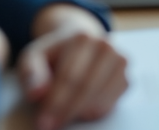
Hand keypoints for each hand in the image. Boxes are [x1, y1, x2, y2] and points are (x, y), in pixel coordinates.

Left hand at [21, 5, 127, 129]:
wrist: (80, 44)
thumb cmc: (55, 54)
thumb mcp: (34, 57)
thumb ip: (32, 73)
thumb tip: (37, 92)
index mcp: (82, 37)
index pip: (70, 76)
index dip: (55, 101)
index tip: (42, 120)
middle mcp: (106, 46)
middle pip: (87, 87)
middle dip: (66, 111)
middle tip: (50, 126)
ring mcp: (120, 63)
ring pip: (99, 99)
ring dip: (78, 114)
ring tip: (60, 118)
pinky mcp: (126, 80)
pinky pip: (110, 106)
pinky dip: (92, 113)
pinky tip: (78, 110)